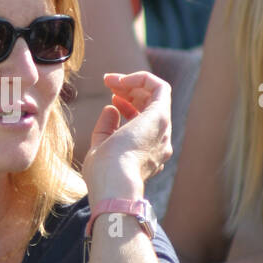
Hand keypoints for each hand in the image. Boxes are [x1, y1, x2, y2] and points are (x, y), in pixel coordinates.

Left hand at [82, 70, 171, 199]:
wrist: (114, 183)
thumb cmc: (104, 173)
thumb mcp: (100, 148)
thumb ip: (106, 128)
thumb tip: (111, 108)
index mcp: (148, 151)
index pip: (144, 120)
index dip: (128, 104)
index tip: (111, 98)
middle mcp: (160, 140)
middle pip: (151, 105)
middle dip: (130, 89)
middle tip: (109, 82)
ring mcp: (162, 129)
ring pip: (156, 95)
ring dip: (134, 82)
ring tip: (111, 80)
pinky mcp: (160, 116)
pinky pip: (160, 87)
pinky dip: (142, 78)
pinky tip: (122, 79)